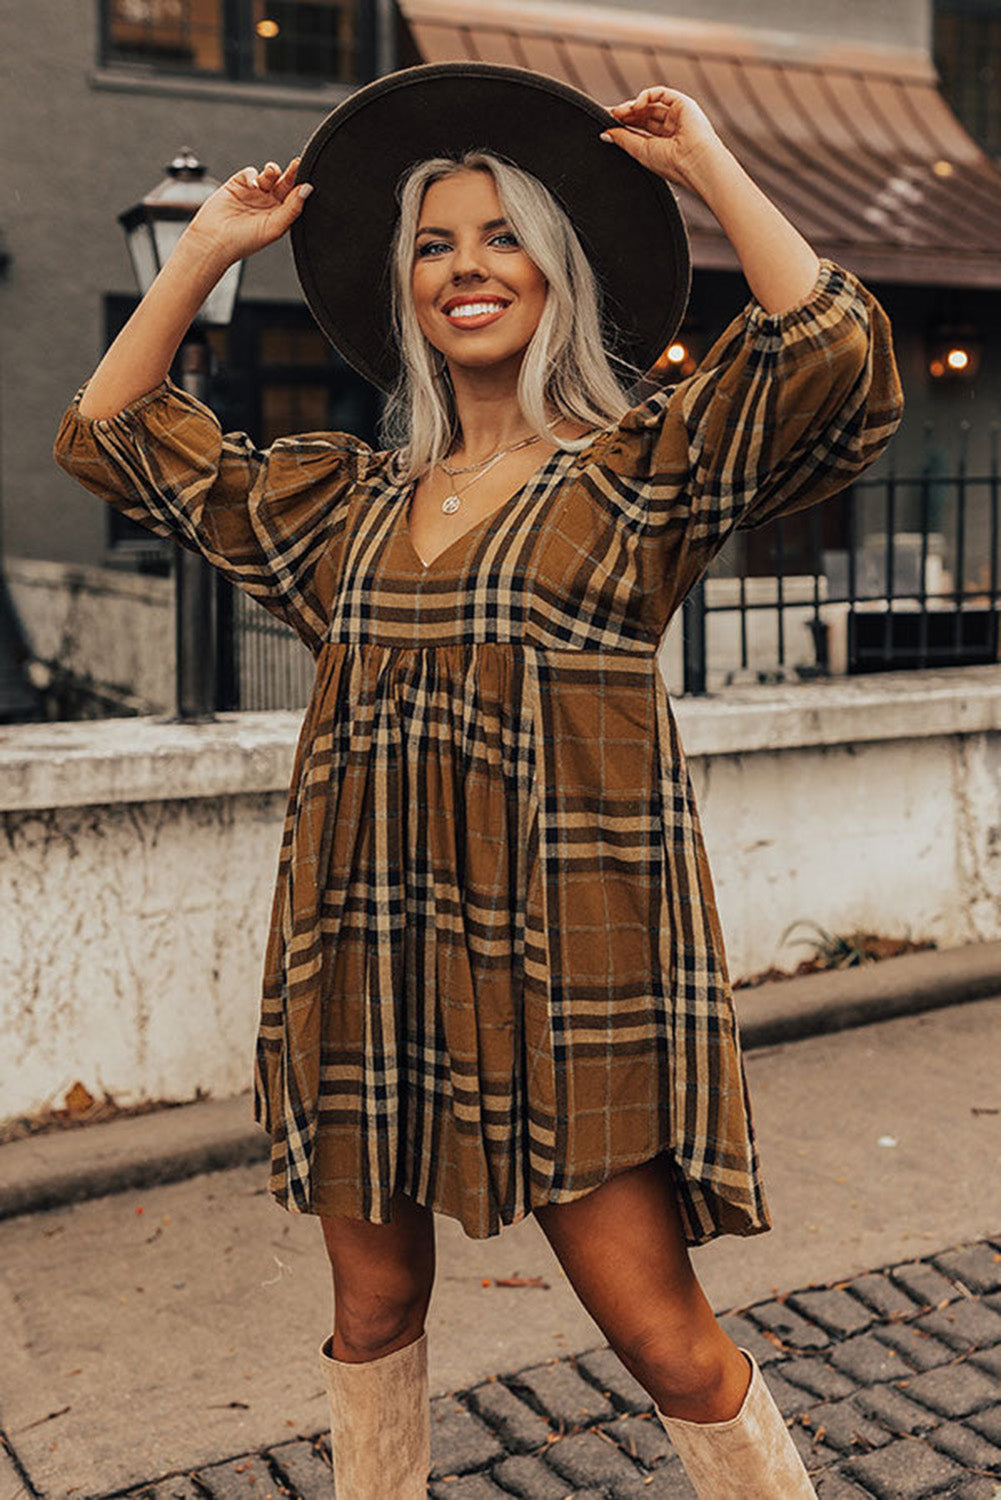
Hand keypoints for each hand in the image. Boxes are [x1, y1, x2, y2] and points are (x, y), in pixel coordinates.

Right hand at [183, 157, 311, 266]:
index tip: (306, 173)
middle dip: (290, 173)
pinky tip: (251, 184)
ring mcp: (253, 193)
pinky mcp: (238, 185)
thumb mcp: (275, 227)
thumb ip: (293, 208)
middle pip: (284, 183)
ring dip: (272, 171)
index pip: (294, 197)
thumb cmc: (244, 241)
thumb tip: (307, 189)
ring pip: (268, 175)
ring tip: (271, 172)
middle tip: (296, 164)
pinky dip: (252, 174)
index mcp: (280, 215)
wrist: (214, 240)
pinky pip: (250, 173)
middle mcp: (268, 204)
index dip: (300, 185)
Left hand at [601, 87, 725, 192]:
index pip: (640, 129)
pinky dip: (646, 96)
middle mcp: (671, 130)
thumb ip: (623, 139)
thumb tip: (605, 133)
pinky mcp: (683, 104)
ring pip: (651, 104)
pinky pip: (660, 93)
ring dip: (633, 106)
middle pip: (644, 115)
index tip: (607, 122)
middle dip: (626, 114)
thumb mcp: (640, 151)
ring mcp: (677, 116)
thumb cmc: (673, 164)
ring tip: (620, 112)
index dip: (624, 124)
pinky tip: (636, 105)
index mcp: (663, 145)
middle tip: (611, 115)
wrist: (695, 161)